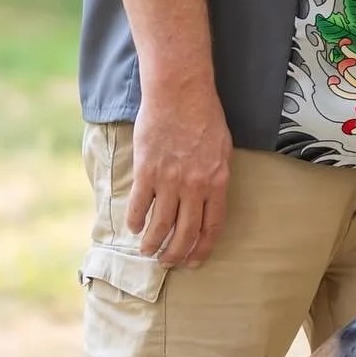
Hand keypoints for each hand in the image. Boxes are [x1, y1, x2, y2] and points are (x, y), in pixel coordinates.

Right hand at [127, 80, 231, 268]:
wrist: (180, 93)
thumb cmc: (204, 117)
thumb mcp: (222, 150)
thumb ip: (216, 176)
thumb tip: (209, 199)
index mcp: (217, 182)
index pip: (212, 227)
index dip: (203, 248)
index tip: (195, 261)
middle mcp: (195, 187)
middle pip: (186, 232)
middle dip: (176, 254)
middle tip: (168, 262)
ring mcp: (170, 180)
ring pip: (160, 224)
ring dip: (152, 243)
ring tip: (147, 252)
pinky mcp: (146, 171)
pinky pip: (139, 204)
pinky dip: (135, 220)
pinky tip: (133, 227)